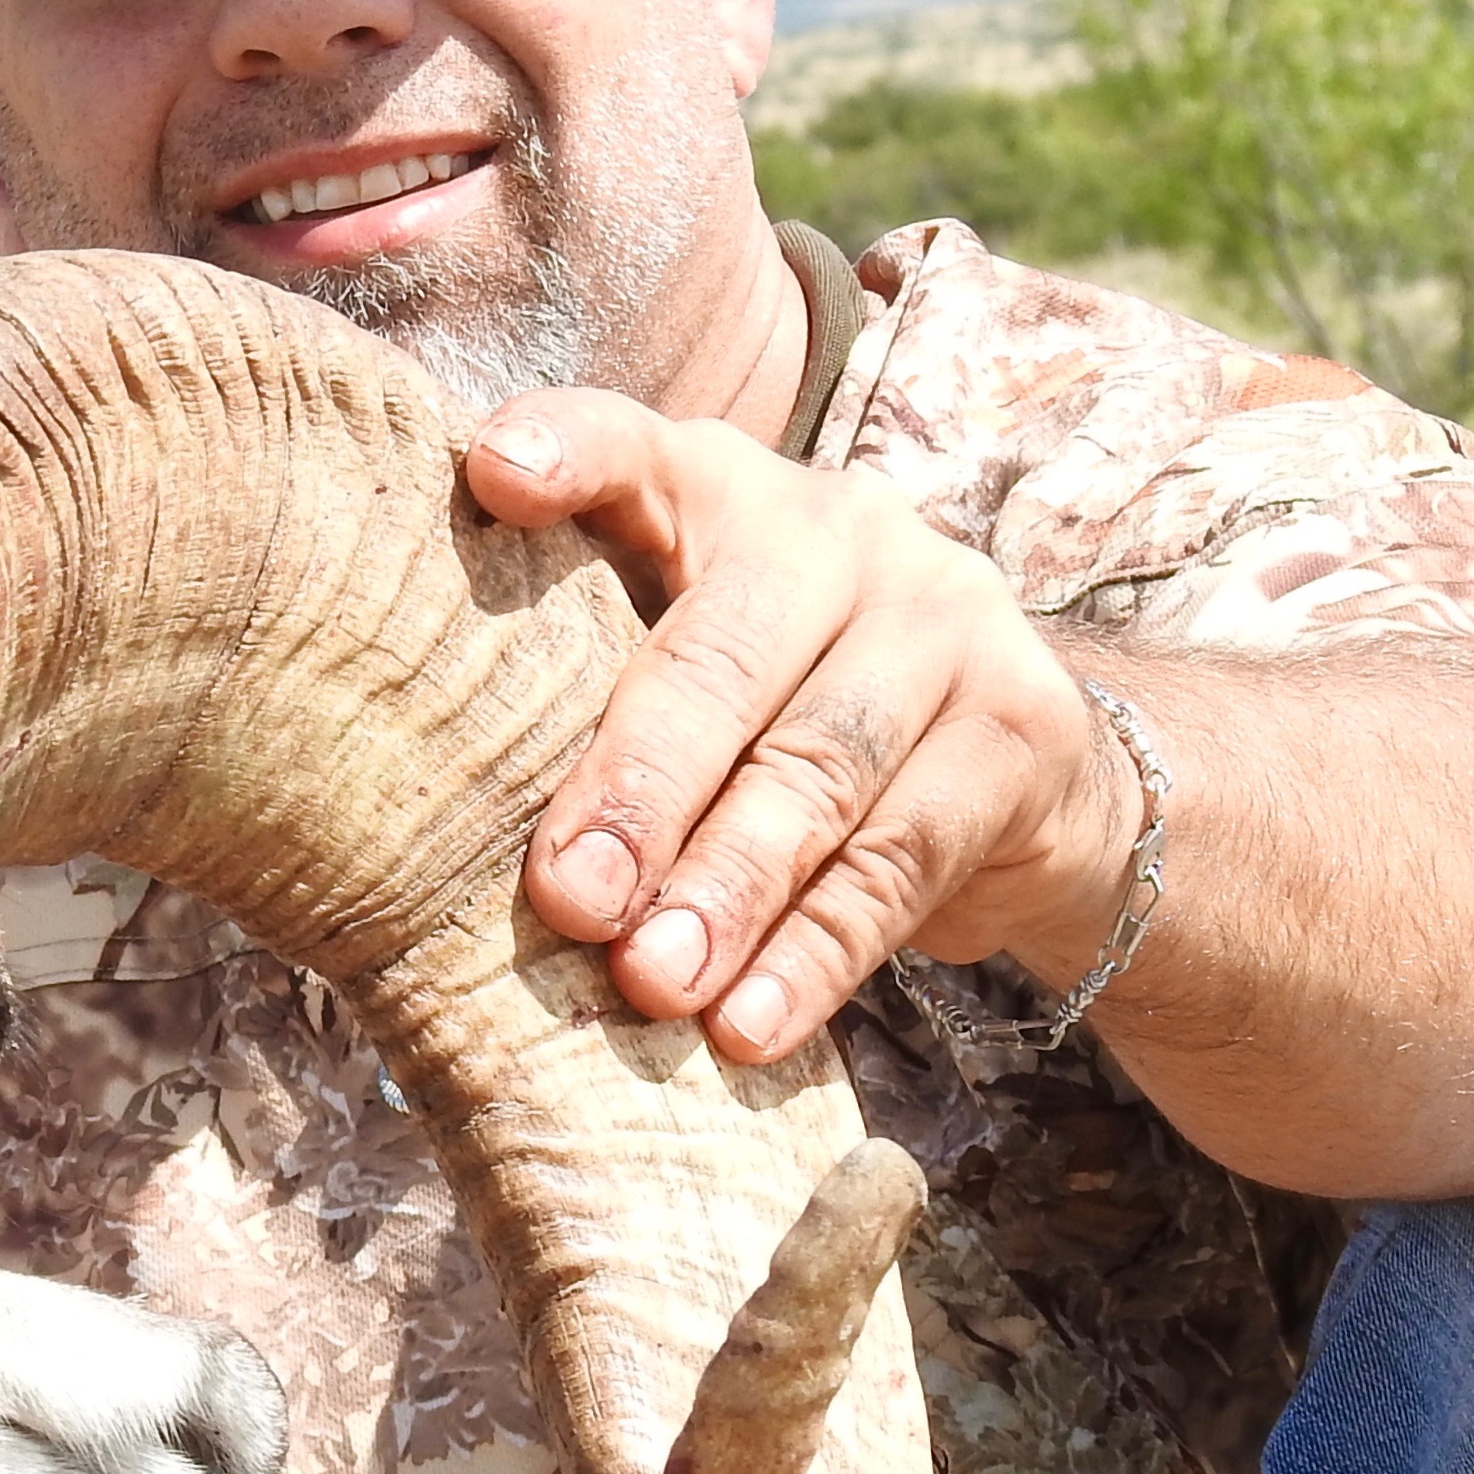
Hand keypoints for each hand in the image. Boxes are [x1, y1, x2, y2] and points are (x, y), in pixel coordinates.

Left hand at [466, 388, 1140, 1063]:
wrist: (1016, 776)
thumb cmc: (774, 724)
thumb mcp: (683, 682)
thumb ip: (584, 706)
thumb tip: (451, 850)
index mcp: (718, 494)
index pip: (633, 447)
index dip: (569, 453)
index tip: (494, 473)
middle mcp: (837, 529)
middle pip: (722, 656)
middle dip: (639, 787)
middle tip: (569, 897)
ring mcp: (946, 617)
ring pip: (816, 767)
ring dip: (726, 890)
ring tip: (652, 983)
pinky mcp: (1021, 727)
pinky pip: (901, 859)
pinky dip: (815, 954)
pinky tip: (749, 1026)